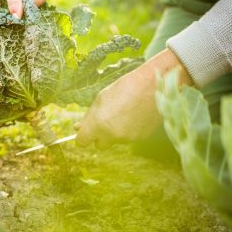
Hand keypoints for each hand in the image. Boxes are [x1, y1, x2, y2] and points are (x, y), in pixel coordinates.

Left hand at [75, 49, 193, 148]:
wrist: (153, 86)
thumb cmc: (125, 88)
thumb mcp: (101, 98)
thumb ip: (89, 116)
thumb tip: (77, 128)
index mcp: (98, 124)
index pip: (82, 141)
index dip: (83, 136)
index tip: (85, 131)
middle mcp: (112, 135)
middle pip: (99, 145)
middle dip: (100, 136)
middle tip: (105, 120)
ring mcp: (127, 138)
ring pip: (115, 140)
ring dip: (115, 131)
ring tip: (124, 111)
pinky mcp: (140, 138)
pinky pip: (129, 137)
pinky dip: (129, 130)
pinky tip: (134, 115)